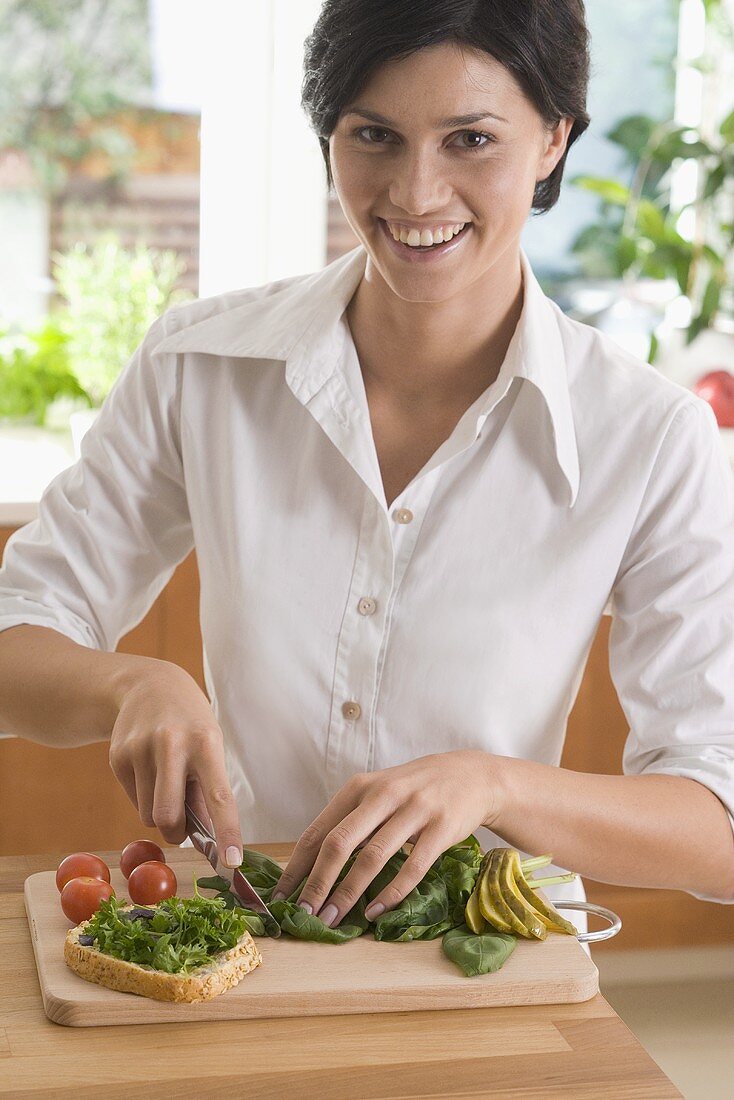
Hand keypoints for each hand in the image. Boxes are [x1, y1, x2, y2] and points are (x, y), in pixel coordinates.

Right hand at [108, 661, 242, 867]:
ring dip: (159, 813)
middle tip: (182, 826)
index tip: (233, 862)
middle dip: (176, 833)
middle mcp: (172, 745)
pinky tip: (149, 767)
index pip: (219, 797)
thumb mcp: (209, 745)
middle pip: (169, 818)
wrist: (148, 685)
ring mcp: (141, 749)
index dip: (227, 832)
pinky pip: (133, 800)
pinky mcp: (118, 756)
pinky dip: (144, 797)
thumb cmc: (190, 724)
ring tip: (167, 780)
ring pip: (149, 815)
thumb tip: (208, 840)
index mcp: (206, 744)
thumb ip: (207, 790)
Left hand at [272, 750, 500, 926]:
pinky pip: (411, 867)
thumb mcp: (378, 793)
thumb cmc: (414, 790)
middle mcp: (383, 795)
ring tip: (334, 919)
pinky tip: (375, 912)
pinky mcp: (441, 828)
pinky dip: (390, 894)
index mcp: (359, 787)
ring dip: (349, 893)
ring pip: (373, 858)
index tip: (282, 897)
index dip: (297, 867)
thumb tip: (312, 867)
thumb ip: (350, 822)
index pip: (318, 831)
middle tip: (306, 914)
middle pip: (340, 844)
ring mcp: (414, 810)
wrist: (471, 775)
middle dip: (318, 884)